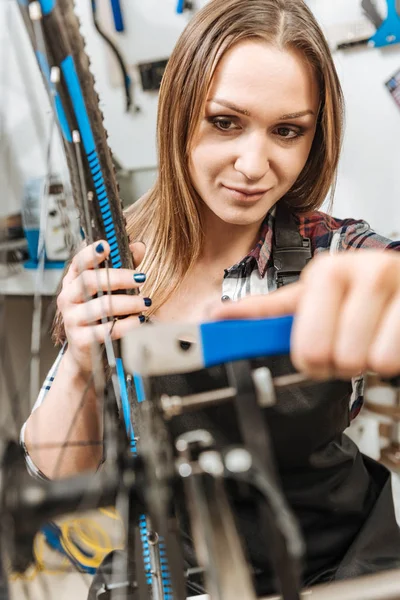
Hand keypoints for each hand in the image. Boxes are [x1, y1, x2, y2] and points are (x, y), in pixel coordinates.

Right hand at [57, 240, 148, 373]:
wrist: (85, 352)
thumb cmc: (99, 315)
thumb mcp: (109, 289)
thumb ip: (123, 267)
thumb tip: (138, 247)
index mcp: (73, 281)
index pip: (78, 262)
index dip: (90, 253)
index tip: (106, 246)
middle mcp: (68, 298)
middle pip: (91, 280)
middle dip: (119, 278)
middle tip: (141, 278)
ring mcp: (72, 319)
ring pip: (101, 306)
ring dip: (128, 302)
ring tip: (145, 303)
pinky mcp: (81, 340)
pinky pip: (107, 330)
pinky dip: (127, 325)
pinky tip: (139, 320)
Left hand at [211, 251, 399, 379]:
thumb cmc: (360, 294)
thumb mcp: (312, 297)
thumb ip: (268, 311)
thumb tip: (216, 315)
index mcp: (326, 272)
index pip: (297, 334)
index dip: (305, 358)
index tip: (311, 359)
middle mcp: (361, 271)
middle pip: (328, 354)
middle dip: (336, 363)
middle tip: (345, 346)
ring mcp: (394, 284)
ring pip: (364, 360)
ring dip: (366, 361)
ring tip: (368, 339)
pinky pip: (391, 360)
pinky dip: (391, 361)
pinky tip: (388, 339)